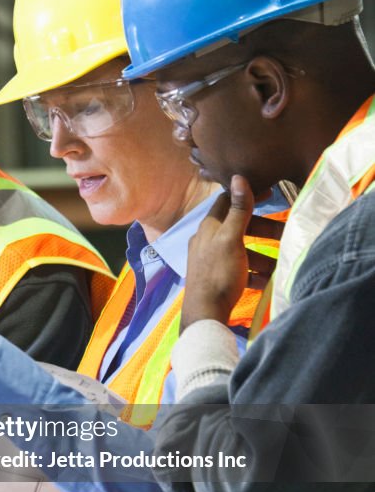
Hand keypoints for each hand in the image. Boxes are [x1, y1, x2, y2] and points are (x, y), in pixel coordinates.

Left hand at [181, 175, 272, 329]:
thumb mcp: (231, 239)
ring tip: (280, 262)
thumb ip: (238, 210)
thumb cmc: (219, 273)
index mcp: (209, 227)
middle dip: (264, 230)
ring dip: (263, 255)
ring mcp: (212, 260)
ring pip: (243, 251)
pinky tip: (268, 280)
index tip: (272, 194)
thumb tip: (238, 176)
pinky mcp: (218, 279)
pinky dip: (255, 272)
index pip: (228, 201)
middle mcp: (208, 241)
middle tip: (286, 232)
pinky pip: (240, 270)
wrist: (205, 314)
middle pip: (240, 227)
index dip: (248, 195)